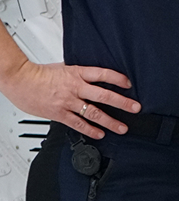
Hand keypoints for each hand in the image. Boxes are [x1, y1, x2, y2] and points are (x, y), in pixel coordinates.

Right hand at [0, 59, 139, 137]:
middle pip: (104, 95)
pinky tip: (100, 134)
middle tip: (135, 108)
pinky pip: (77, 123)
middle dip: (122, 103)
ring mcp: (68, 102)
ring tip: (122, 127)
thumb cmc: (40, 73)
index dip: (118, 79)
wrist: (21, 80)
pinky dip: (90, 130)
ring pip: (93, 113)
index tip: (129, 84)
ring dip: (110, 121)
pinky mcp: (59, 114)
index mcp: (78, 73)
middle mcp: (75, 88)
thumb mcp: (65, 67)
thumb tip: (94, 75)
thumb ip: (80, 73)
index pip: (103, 74)